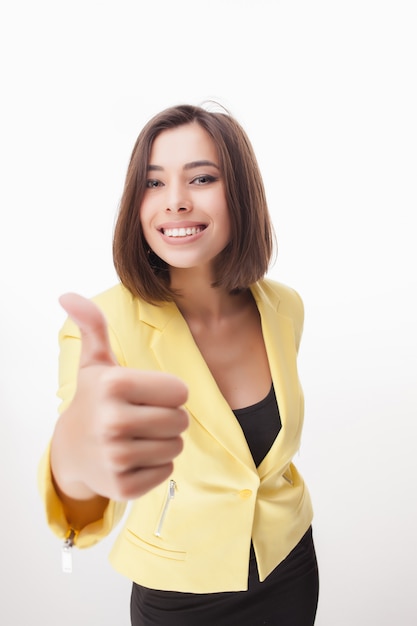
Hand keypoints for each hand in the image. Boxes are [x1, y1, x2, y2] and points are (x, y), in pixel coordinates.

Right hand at [50, 293, 188, 501]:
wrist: (71, 450)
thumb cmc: (94, 400)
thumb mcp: (96, 363)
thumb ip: (93, 326)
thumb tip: (68, 295)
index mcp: (114, 385)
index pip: (180, 391)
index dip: (168, 393)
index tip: (145, 395)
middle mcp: (113, 421)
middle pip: (181, 420)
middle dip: (168, 418)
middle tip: (142, 418)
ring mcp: (116, 457)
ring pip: (176, 446)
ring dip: (164, 441)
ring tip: (138, 436)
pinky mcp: (123, 486)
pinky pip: (167, 470)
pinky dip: (156, 465)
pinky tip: (133, 458)